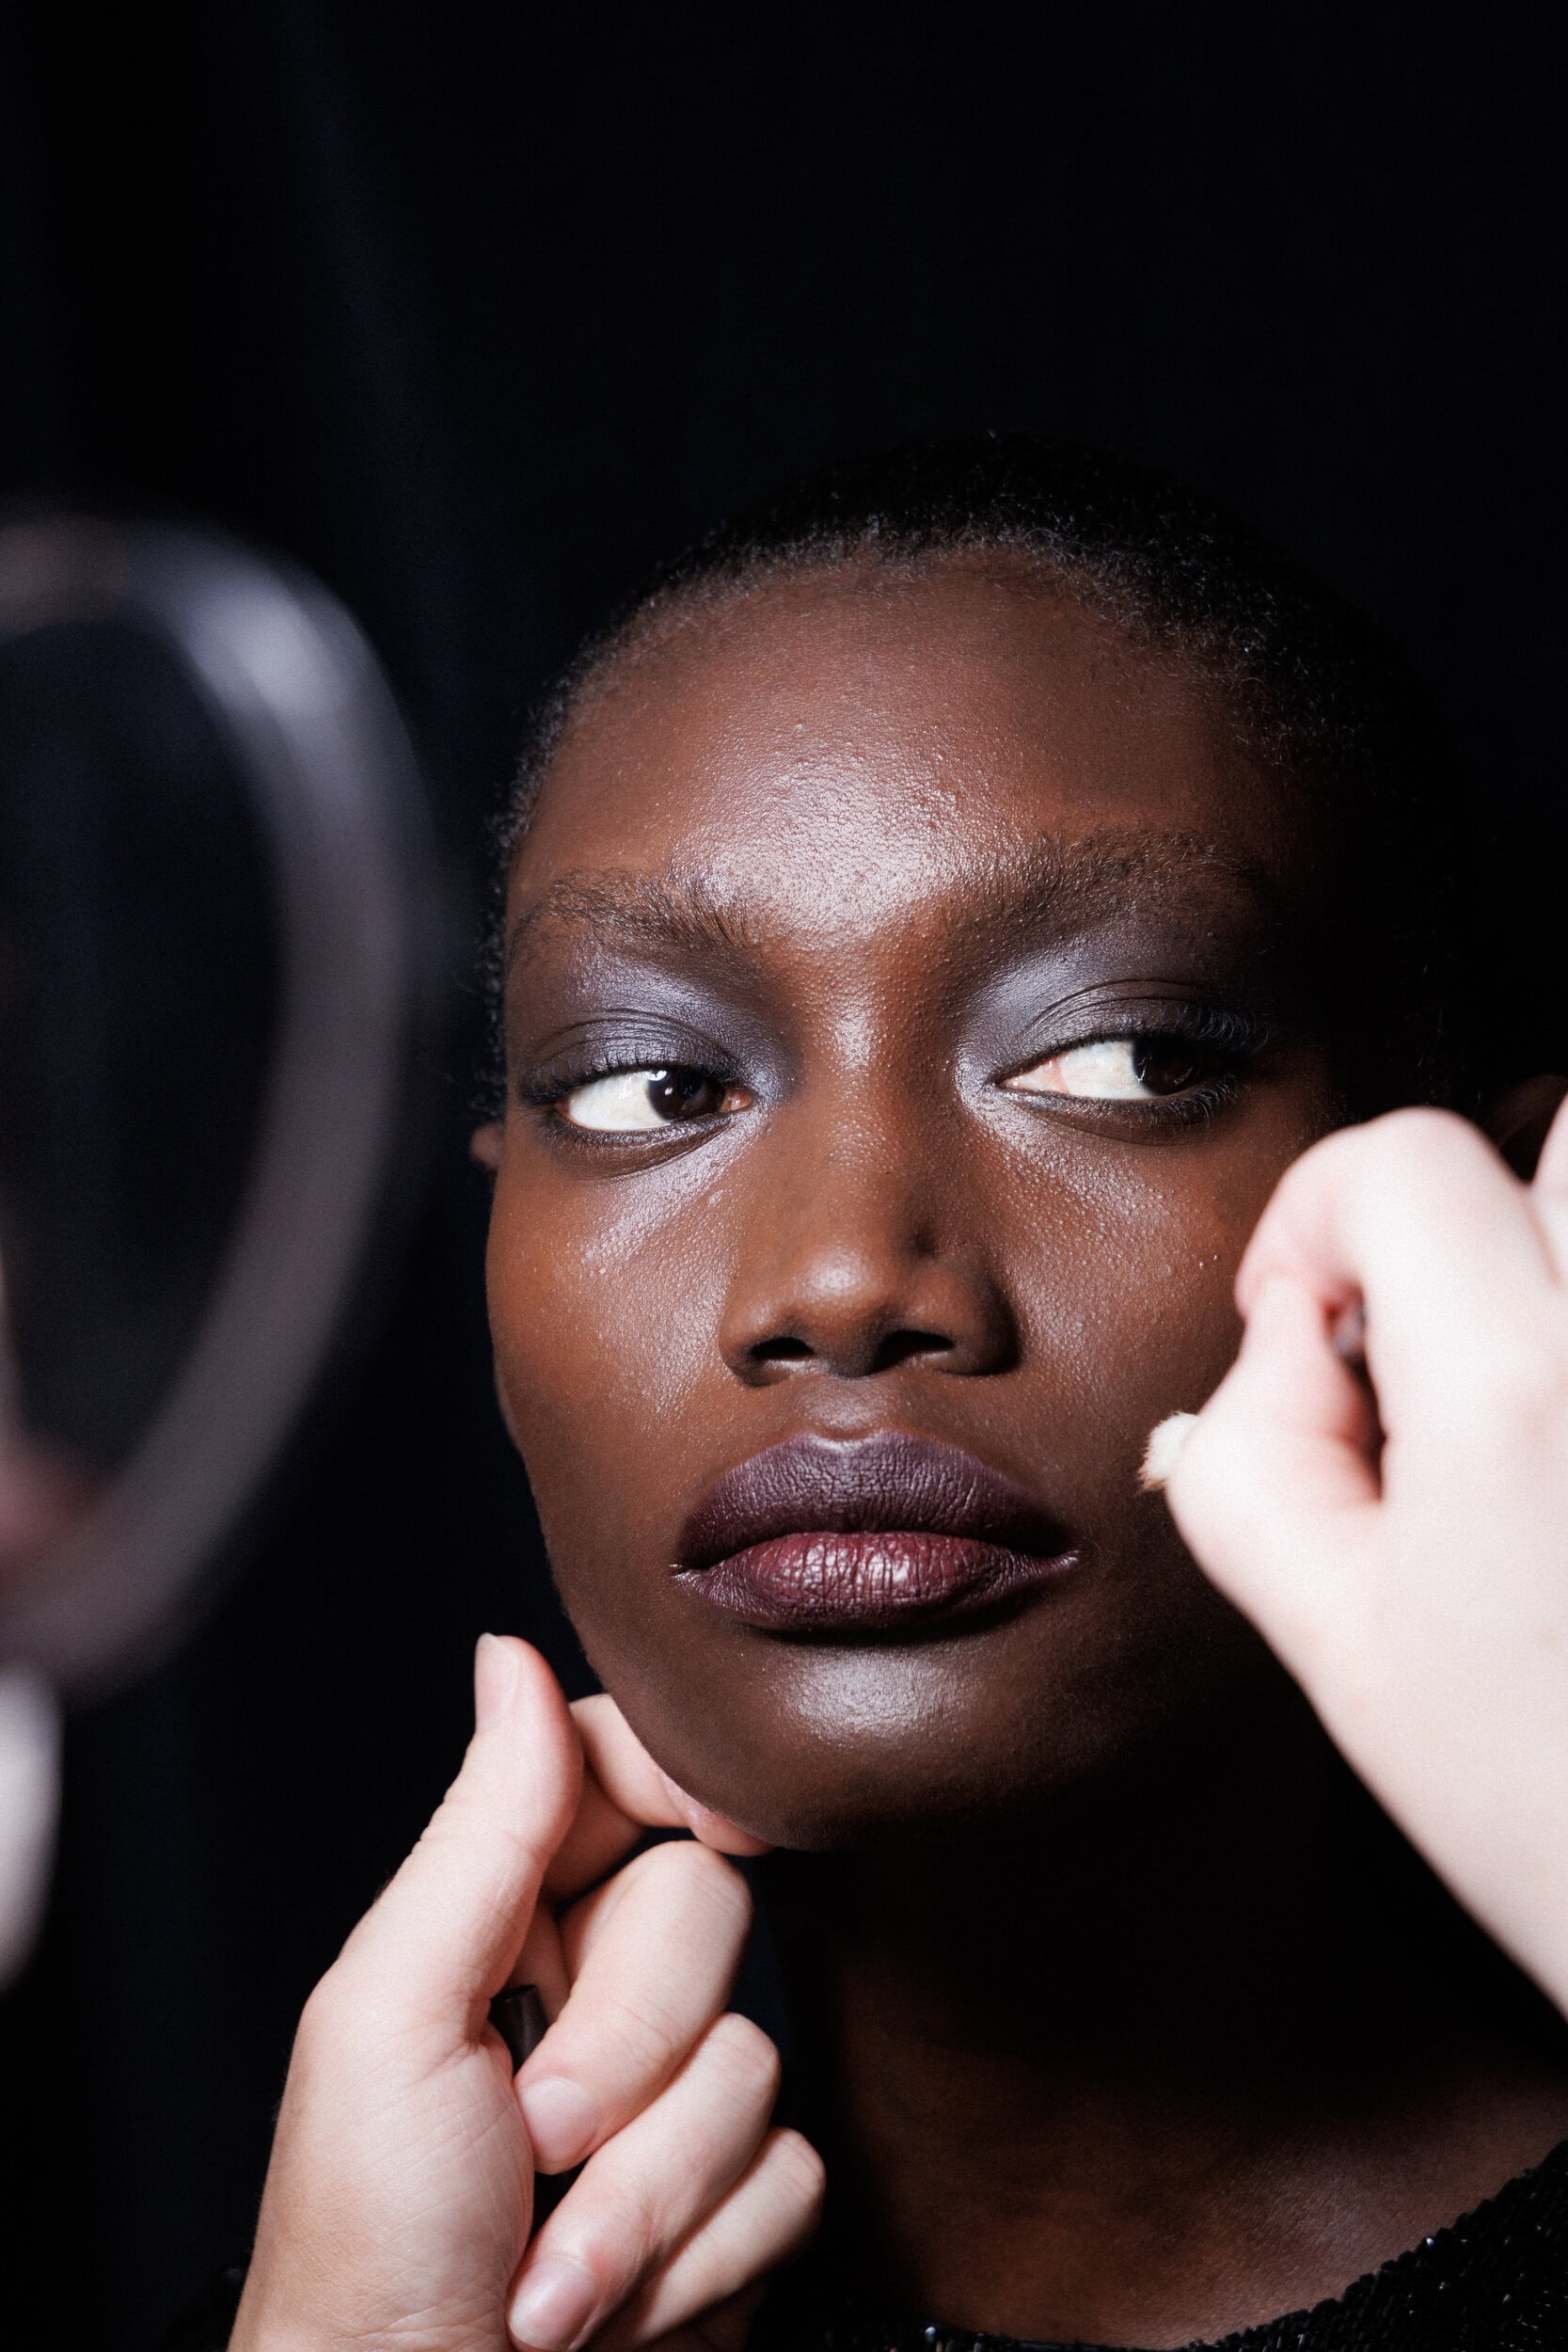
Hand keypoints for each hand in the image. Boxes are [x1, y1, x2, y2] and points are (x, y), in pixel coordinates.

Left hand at [229, 1636, 821, 2351]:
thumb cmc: (362, 2248)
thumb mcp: (392, 2015)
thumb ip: (482, 1832)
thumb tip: (512, 1649)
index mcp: (495, 1919)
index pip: (623, 1768)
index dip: (686, 1778)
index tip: (722, 1824)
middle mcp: (590, 1991)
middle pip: (708, 1906)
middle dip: (628, 2044)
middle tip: (533, 2136)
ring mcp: (667, 2104)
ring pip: (759, 2057)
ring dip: (647, 2195)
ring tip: (543, 2280)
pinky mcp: (730, 2211)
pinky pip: (794, 2175)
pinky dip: (698, 2261)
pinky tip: (613, 2317)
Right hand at [1166, 1101, 1567, 2016]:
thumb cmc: (1550, 1813)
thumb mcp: (1329, 1643)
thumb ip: (1247, 1452)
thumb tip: (1286, 1339)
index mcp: (1517, 1392)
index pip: (1405, 1159)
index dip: (1315, 1217)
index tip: (1304, 1324)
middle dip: (1472, 1185)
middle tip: (1435, 1309)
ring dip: (1552, 1237)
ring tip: (1516, 1365)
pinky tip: (1555, 1444)